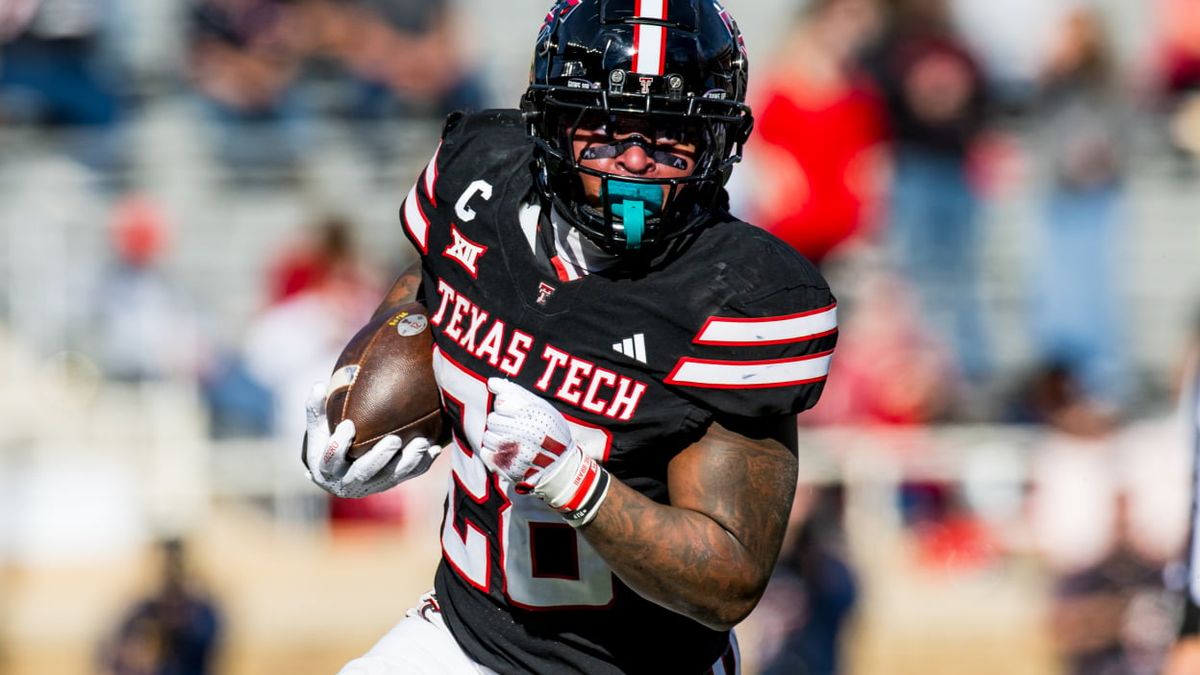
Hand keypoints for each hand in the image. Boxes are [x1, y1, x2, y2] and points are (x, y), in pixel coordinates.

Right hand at [303, 382, 441, 497]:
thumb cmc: (326, 443)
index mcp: (325, 470)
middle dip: (379, 457)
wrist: (340, 473)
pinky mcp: (389, 483)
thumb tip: (317, 384)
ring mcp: (371, 486)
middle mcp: (347, 483)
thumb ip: (316, 409)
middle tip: (393, 439)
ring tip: (421, 443)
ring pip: (391, 477)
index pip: (330, 461)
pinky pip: (408, 475)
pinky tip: (434, 448)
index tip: (348, 425)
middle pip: (364, 473)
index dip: (338, 446)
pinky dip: (422, 463)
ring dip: (407, 461)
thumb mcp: (318, 429)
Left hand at [480, 378, 609, 525]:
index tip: (517, 414)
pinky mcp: (506, 467)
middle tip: (516, 429)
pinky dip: (492, 451)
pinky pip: (485, 452)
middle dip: (501, 422)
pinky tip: (506, 452)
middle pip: (492, 419)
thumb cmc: (549, 431)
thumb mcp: (541, 407)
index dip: (506, 407)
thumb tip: (490, 382)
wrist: (560, 466)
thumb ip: (515, 391)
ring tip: (512, 441)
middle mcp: (523, 432)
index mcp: (533, 414)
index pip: (501, 402)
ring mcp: (514, 451)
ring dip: (496, 437)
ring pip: (487, 435)